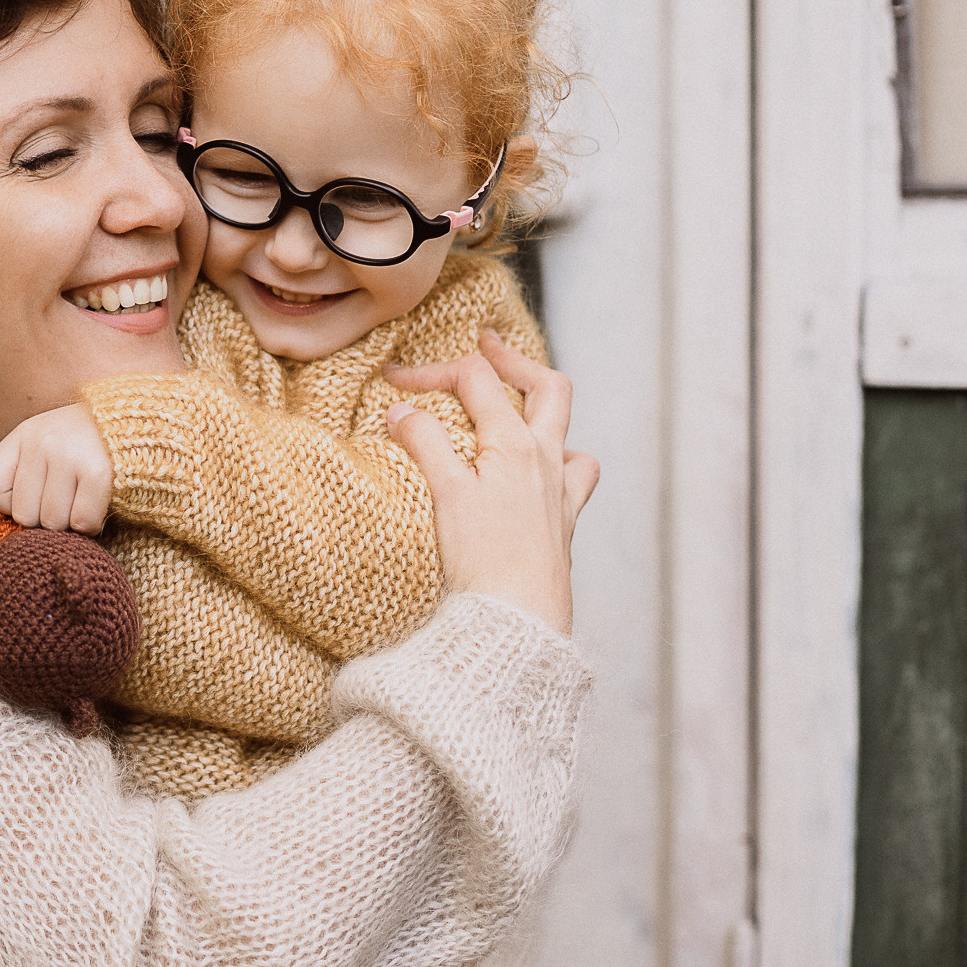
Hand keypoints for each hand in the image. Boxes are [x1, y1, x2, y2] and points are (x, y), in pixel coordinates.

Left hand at [0, 403, 113, 533]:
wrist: (141, 424)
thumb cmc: (86, 446)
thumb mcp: (46, 444)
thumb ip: (20, 475)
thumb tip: (5, 526)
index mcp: (24, 435)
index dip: (9, 502)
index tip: (35, 491)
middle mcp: (42, 442)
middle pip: (24, 515)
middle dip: (46, 517)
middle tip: (68, 498)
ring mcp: (69, 456)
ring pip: (53, 523)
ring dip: (71, 523)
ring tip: (83, 499)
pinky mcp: (98, 473)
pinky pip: (82, 523)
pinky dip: (92, 524)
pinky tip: (99, 505)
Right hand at [382, 330, 597, 634]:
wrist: (518, 623)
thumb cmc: (484, 562)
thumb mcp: (446, 493)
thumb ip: (424, 442)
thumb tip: (400, 410)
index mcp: (515, 444)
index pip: (473, 381)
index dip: (430, 371)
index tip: (391, 380)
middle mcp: (547, 460)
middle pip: (544, 386)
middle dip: (512, 359)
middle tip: (485, 343)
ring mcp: (559, 491)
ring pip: (566, 428)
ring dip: (542, 404)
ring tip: (517, 399)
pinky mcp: (561, 522)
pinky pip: (575, 474)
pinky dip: (559, 458)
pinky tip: (540, 469)